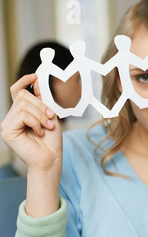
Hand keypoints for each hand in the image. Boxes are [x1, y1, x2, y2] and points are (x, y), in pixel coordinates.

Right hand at [1, 74, 61, 216]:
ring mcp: (7, 124)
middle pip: (24, 97)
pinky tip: (40, 132)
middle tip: (51, 120)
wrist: (51, 159)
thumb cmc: (51, 142)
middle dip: (41, 107)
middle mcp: (11, 118)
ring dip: (41, 116)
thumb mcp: (49, 116)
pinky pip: (23, 115)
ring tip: (47, 128)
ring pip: (24, 106)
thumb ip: (42, 101)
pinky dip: (36, 122)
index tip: (35, 77)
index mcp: (20, 114)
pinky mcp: (7, 131)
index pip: (17, 92)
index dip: (24, 82)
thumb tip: (37, 81)